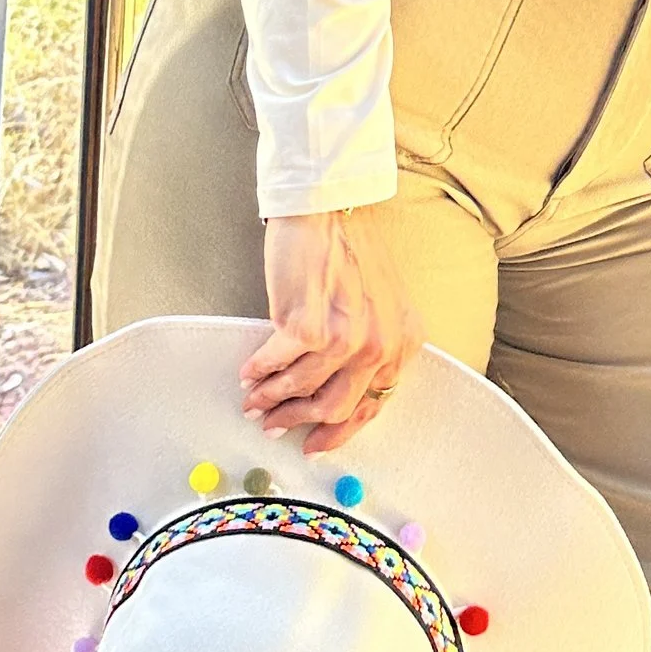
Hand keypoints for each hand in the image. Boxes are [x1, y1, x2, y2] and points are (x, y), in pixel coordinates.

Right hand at [241, 206, 421, 454]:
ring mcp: (343, 339)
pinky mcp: (305, 327)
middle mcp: (379, 346)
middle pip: (334, 406)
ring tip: (253, 400)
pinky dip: (258, 372)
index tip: (315, 443)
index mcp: (402, 342)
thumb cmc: (353, 247)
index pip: (372, 405)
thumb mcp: (383, 304)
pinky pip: (275, 363)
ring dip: (271, 399)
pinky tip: (248, 373)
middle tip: (274, 426)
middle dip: (299, 421)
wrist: (331, 207)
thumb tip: (332, 386)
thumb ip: (370, 344)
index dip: (339, 431)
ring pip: (301, 389)